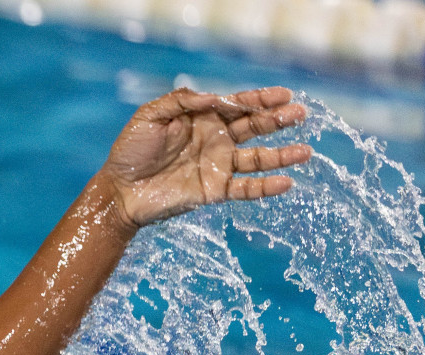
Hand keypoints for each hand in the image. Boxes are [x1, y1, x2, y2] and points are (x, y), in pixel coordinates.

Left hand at [101, 86, 311, 229]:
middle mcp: (214, 140)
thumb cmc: (130, 151)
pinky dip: (265, 187)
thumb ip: (182, 100)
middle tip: (300, 114)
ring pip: (257, 158)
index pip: (237, 105)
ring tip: (305, 152)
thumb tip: (214, 97)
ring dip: (281, 155)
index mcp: (202, 119)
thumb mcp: (150, 115)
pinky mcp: (213, 191)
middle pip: (253, 128)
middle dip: (277, 120)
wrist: (119, 191)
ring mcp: (216, 166)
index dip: (260, 99)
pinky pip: (245, 188)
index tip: (284, 95)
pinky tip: (286, 182)